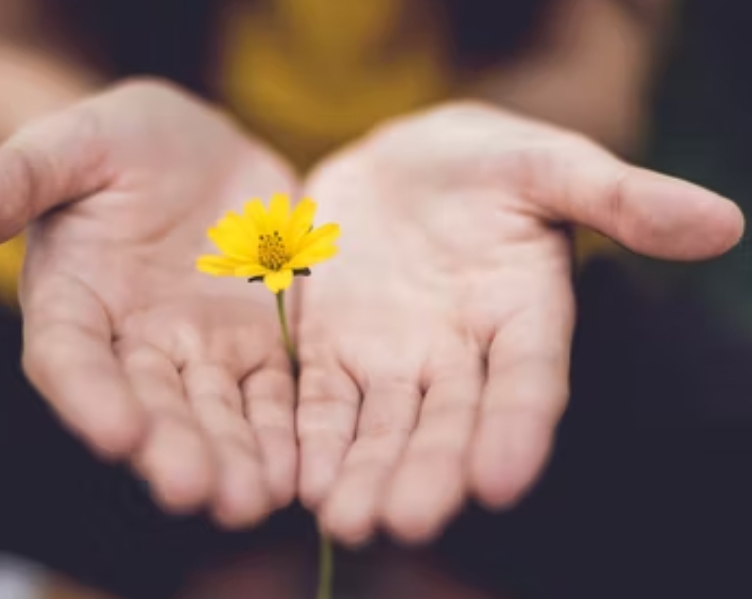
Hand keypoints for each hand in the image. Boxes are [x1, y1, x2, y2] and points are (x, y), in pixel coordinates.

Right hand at [0, 80, 298, 525]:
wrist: (205, 151)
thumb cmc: (126, 142)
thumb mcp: (76, 144)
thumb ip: (22, 177)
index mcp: (76, 300)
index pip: (72, 358)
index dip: (90, 397)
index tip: (117, 433)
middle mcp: (136, 341)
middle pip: (151, 404)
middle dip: (173, 448)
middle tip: (197, 492)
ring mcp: (203, 349)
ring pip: (217, 412)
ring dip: (235, 457)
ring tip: (253, 499)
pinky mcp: (260, 344)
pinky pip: (273, 394)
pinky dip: (284, 430)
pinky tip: (298, 468)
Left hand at [296, 102, 742, 543]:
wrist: (404, 163)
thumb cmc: (488, 163)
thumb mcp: (550, 165)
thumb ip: (621, 197)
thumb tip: (724, 222)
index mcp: (524, 316)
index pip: (528, 382)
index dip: (517, 428)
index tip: (500, 481)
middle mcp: (461, 354)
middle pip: (448, 422)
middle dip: (428, 471)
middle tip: (406, 522)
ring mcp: (393, 358)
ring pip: (382, 426)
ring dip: (365, 473)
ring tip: (346, 520)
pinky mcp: (334, 349)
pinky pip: (322, 401)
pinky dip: (313, 438)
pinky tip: (300, 479)